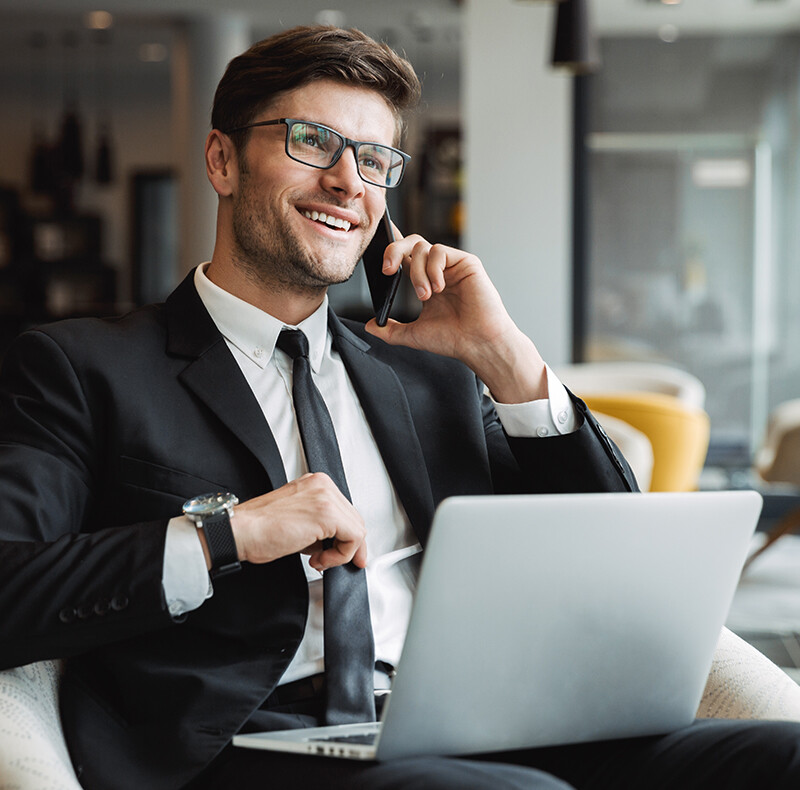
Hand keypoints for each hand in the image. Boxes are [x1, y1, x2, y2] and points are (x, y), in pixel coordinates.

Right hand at [229, 473, 366, 571]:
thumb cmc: (259, 528)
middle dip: (347, 546)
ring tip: (318, 560)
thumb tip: (334, 543)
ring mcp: (326, 496)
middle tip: (330, 561)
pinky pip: (353, 538)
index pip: (345, 511)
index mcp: (316, 483)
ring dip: (340, 552)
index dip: (347, 536)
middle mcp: (323, 485)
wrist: (241, 531)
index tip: (344, 552)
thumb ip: (319, 525)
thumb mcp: (297, 519)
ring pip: (357, 530)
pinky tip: (319, 560)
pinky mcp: (327, 514)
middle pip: (354, 519)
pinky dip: (339, 556)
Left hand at [365, 230, 547, 403]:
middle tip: (388, 270)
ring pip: (423, 247)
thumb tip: (370, 326)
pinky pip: (440, 251)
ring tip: (426, 296)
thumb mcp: (413, 335)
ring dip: (417, 273)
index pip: (405, 257)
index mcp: (425, 282)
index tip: (376, 238)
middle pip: (411, 243)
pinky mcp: (466, 262)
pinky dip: (433, 269)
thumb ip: (390, 330)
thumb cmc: (453, 339)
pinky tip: (439, 288)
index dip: (392, 245)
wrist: (477, 344)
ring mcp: (452, 265)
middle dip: (394, 251)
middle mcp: (438, 271)